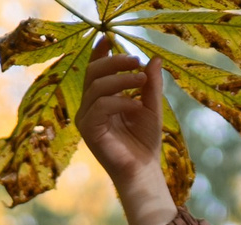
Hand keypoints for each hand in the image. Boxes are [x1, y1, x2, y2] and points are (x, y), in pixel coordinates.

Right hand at [79, 48, 178, 224]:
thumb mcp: (151, 106)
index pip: (94, 70)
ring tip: (142, 81)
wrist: (143, 170)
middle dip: (114, 61)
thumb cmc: (145, 141)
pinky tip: (136, 105)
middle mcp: (88, 107)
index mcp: (100, 99)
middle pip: (92, 72)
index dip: (100, 52)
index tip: (110, 37)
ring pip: (96, 87)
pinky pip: (101, 106)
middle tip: (136, 59)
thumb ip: (151, 84)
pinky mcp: (88, 131)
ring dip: (121, 79)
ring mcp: (85, 119)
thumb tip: (155, 59)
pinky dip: (120, 101)